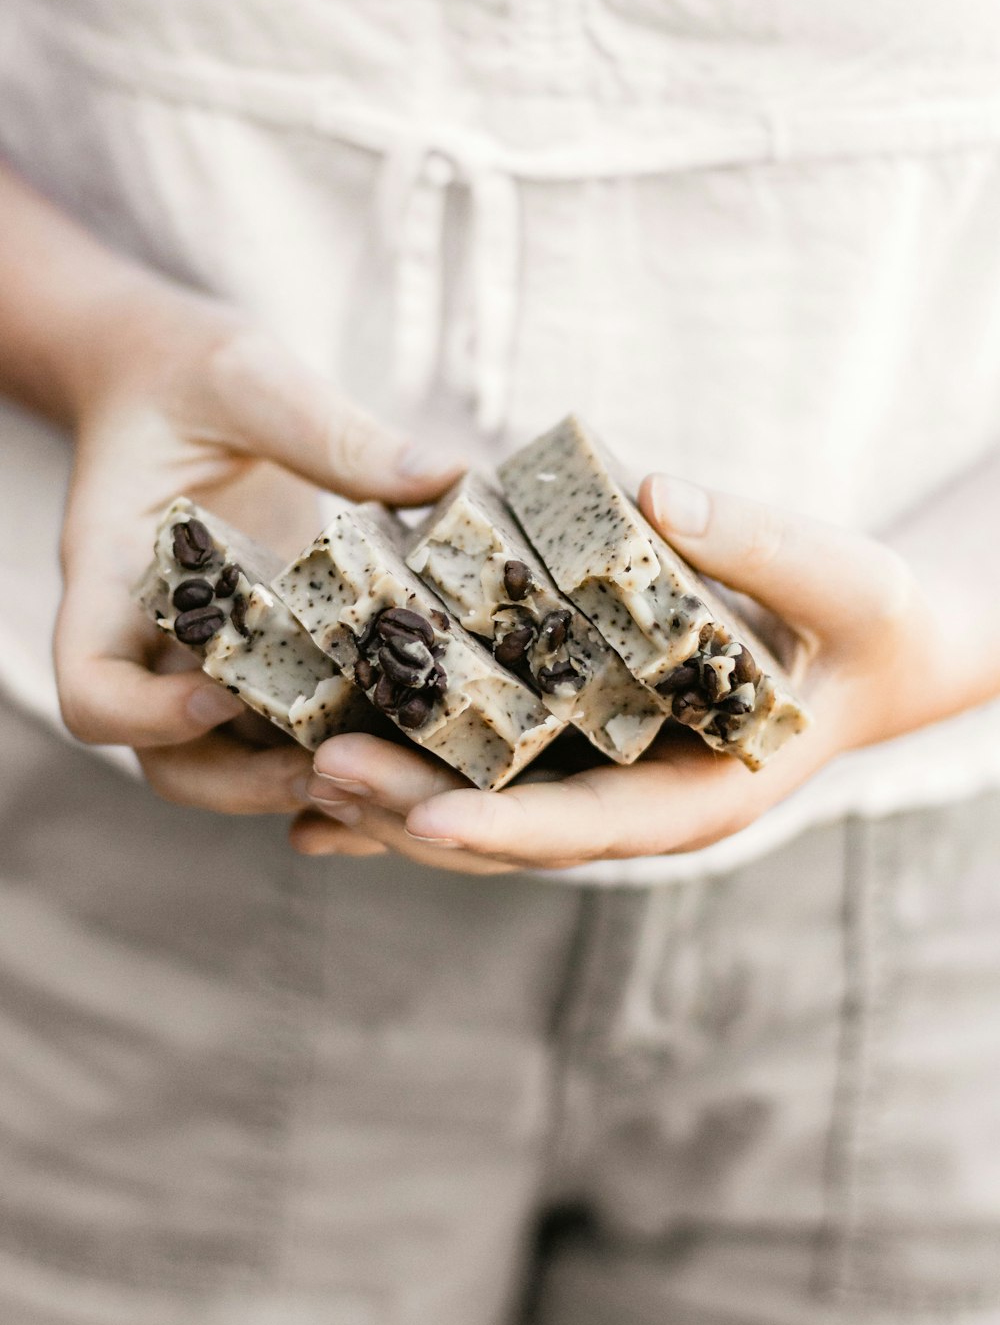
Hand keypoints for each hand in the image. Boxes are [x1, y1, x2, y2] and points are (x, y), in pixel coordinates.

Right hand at [53, 277, 460, 819]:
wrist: (171, 374)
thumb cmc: (188, 369)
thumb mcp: (250, 378)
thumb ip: (328, 431)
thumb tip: (443, 478)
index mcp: (115, 574)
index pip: (91, 687)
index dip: (146, 718)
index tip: (223, 696)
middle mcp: (153, 636)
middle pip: (167, 760)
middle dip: (244, 785)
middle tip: (335, 773)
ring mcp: (207, 652)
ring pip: (233, 760)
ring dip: (301, 779)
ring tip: (389, 772)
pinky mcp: (264, 648)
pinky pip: (288, 718)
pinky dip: (340, 738)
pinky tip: (414, 737)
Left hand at [295, 473, 944, 873]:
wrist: (868, 646)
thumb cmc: (864, 616)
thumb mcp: (839, 574)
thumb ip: (759, 543)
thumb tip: (653, 492)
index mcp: (699, 792)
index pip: (590, 824)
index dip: (509, 828)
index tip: (424, 817)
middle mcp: (636, 804)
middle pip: (512, 832)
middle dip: (415, 811)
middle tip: (319, 771)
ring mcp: (601, 780)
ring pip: (483, 812)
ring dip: (393, 800)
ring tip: (298, 774)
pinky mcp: (576, 745)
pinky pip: (485, 771)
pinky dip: (409, 776)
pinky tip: (322, 778)